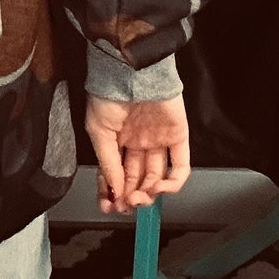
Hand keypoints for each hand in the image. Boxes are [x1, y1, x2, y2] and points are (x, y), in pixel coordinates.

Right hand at [85, 93, 191, 214]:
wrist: (130, 72)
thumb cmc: (108, 95)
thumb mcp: (97, 131)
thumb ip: (107, 163)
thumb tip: (114, 190)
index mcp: (118, 140)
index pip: (118, 174)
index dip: (114, 192)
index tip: (109, 206)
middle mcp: (139, 143)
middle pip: (138, 179)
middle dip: (131, 196)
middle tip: (126, 205)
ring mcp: (159, 141)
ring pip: (157, 176)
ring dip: (149, 193)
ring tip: (140, 197)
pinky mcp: (178, 137)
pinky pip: (180, 165)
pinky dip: (173, 182)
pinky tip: (159, 187)